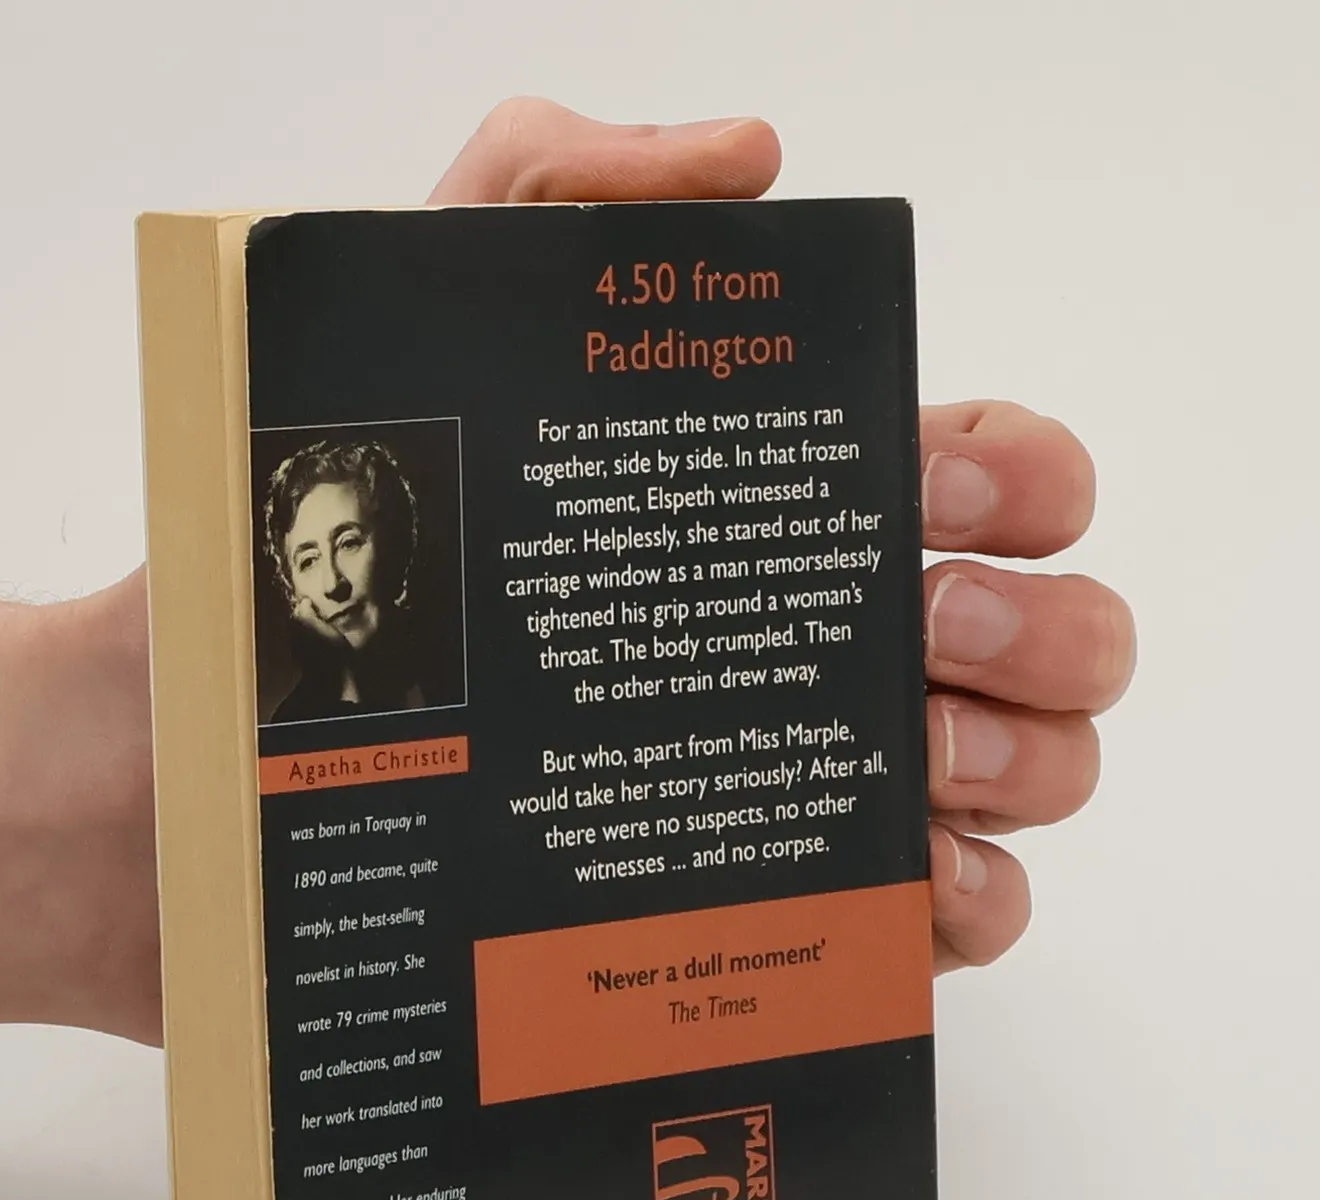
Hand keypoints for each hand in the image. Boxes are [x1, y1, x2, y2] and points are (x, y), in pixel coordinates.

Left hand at [427, 99, 1135, 973]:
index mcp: (805, 522)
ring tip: (908, 756)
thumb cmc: (368, 557)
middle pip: (1063, 637)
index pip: (1002, 484)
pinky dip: (975, 901)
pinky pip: (973, 919)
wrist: (256, 761)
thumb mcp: (434, 335)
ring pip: (1044, 776)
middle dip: (1039, 627)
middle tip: (917, 626)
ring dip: (1021, 761)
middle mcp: (852, 653)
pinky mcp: (813, 913)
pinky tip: (900, 875)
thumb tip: (746, 161)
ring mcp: (846, 791)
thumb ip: (564, 190)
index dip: (1023, 481)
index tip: (933, 496)